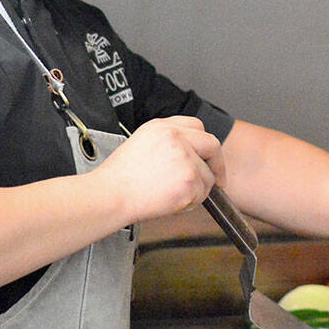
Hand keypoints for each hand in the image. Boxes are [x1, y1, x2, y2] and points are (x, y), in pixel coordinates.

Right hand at [93, 116, 225, 223]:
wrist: (110, 195)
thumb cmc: (119, 178)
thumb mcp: (141, 143)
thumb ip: (168, 142)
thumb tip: (190, 155)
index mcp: (162, 127)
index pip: (197, 126)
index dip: (205, 143)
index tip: (208, 155)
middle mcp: (177, 138)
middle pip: (212, 144)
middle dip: (217, 164)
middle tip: (218, 179)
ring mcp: (185, 158)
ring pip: (208, 175)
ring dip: (198, 189)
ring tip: (173, 195)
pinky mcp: (189, 179)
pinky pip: (202, 194)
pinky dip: (191, 202)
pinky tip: (171, 202)